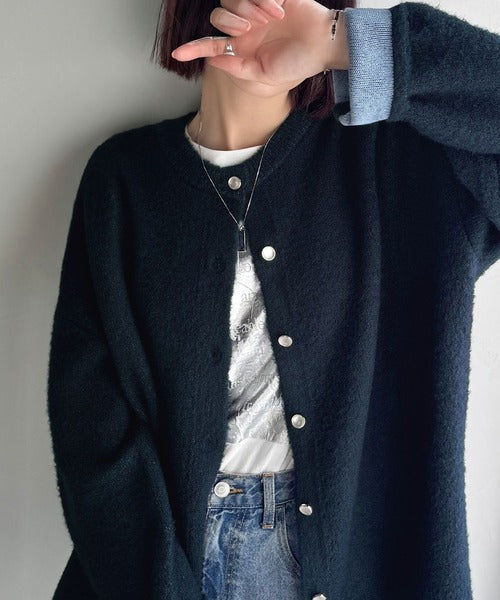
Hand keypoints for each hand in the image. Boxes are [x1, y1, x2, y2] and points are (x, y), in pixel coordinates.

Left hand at [171, 0, 346, 87]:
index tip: (176, 55)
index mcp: (243, 47)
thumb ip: (237, 68)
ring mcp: (256, 8)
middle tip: (249, 28)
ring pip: (230, 0)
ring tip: (268, 18)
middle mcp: (246, 26)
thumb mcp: (263, 75)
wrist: (323, 44)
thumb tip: (214, 58)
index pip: (211, 45)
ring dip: (245, 8)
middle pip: (218, 16)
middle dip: (230, 22)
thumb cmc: (296, 64)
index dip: (193, 49)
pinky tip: (279, 9)